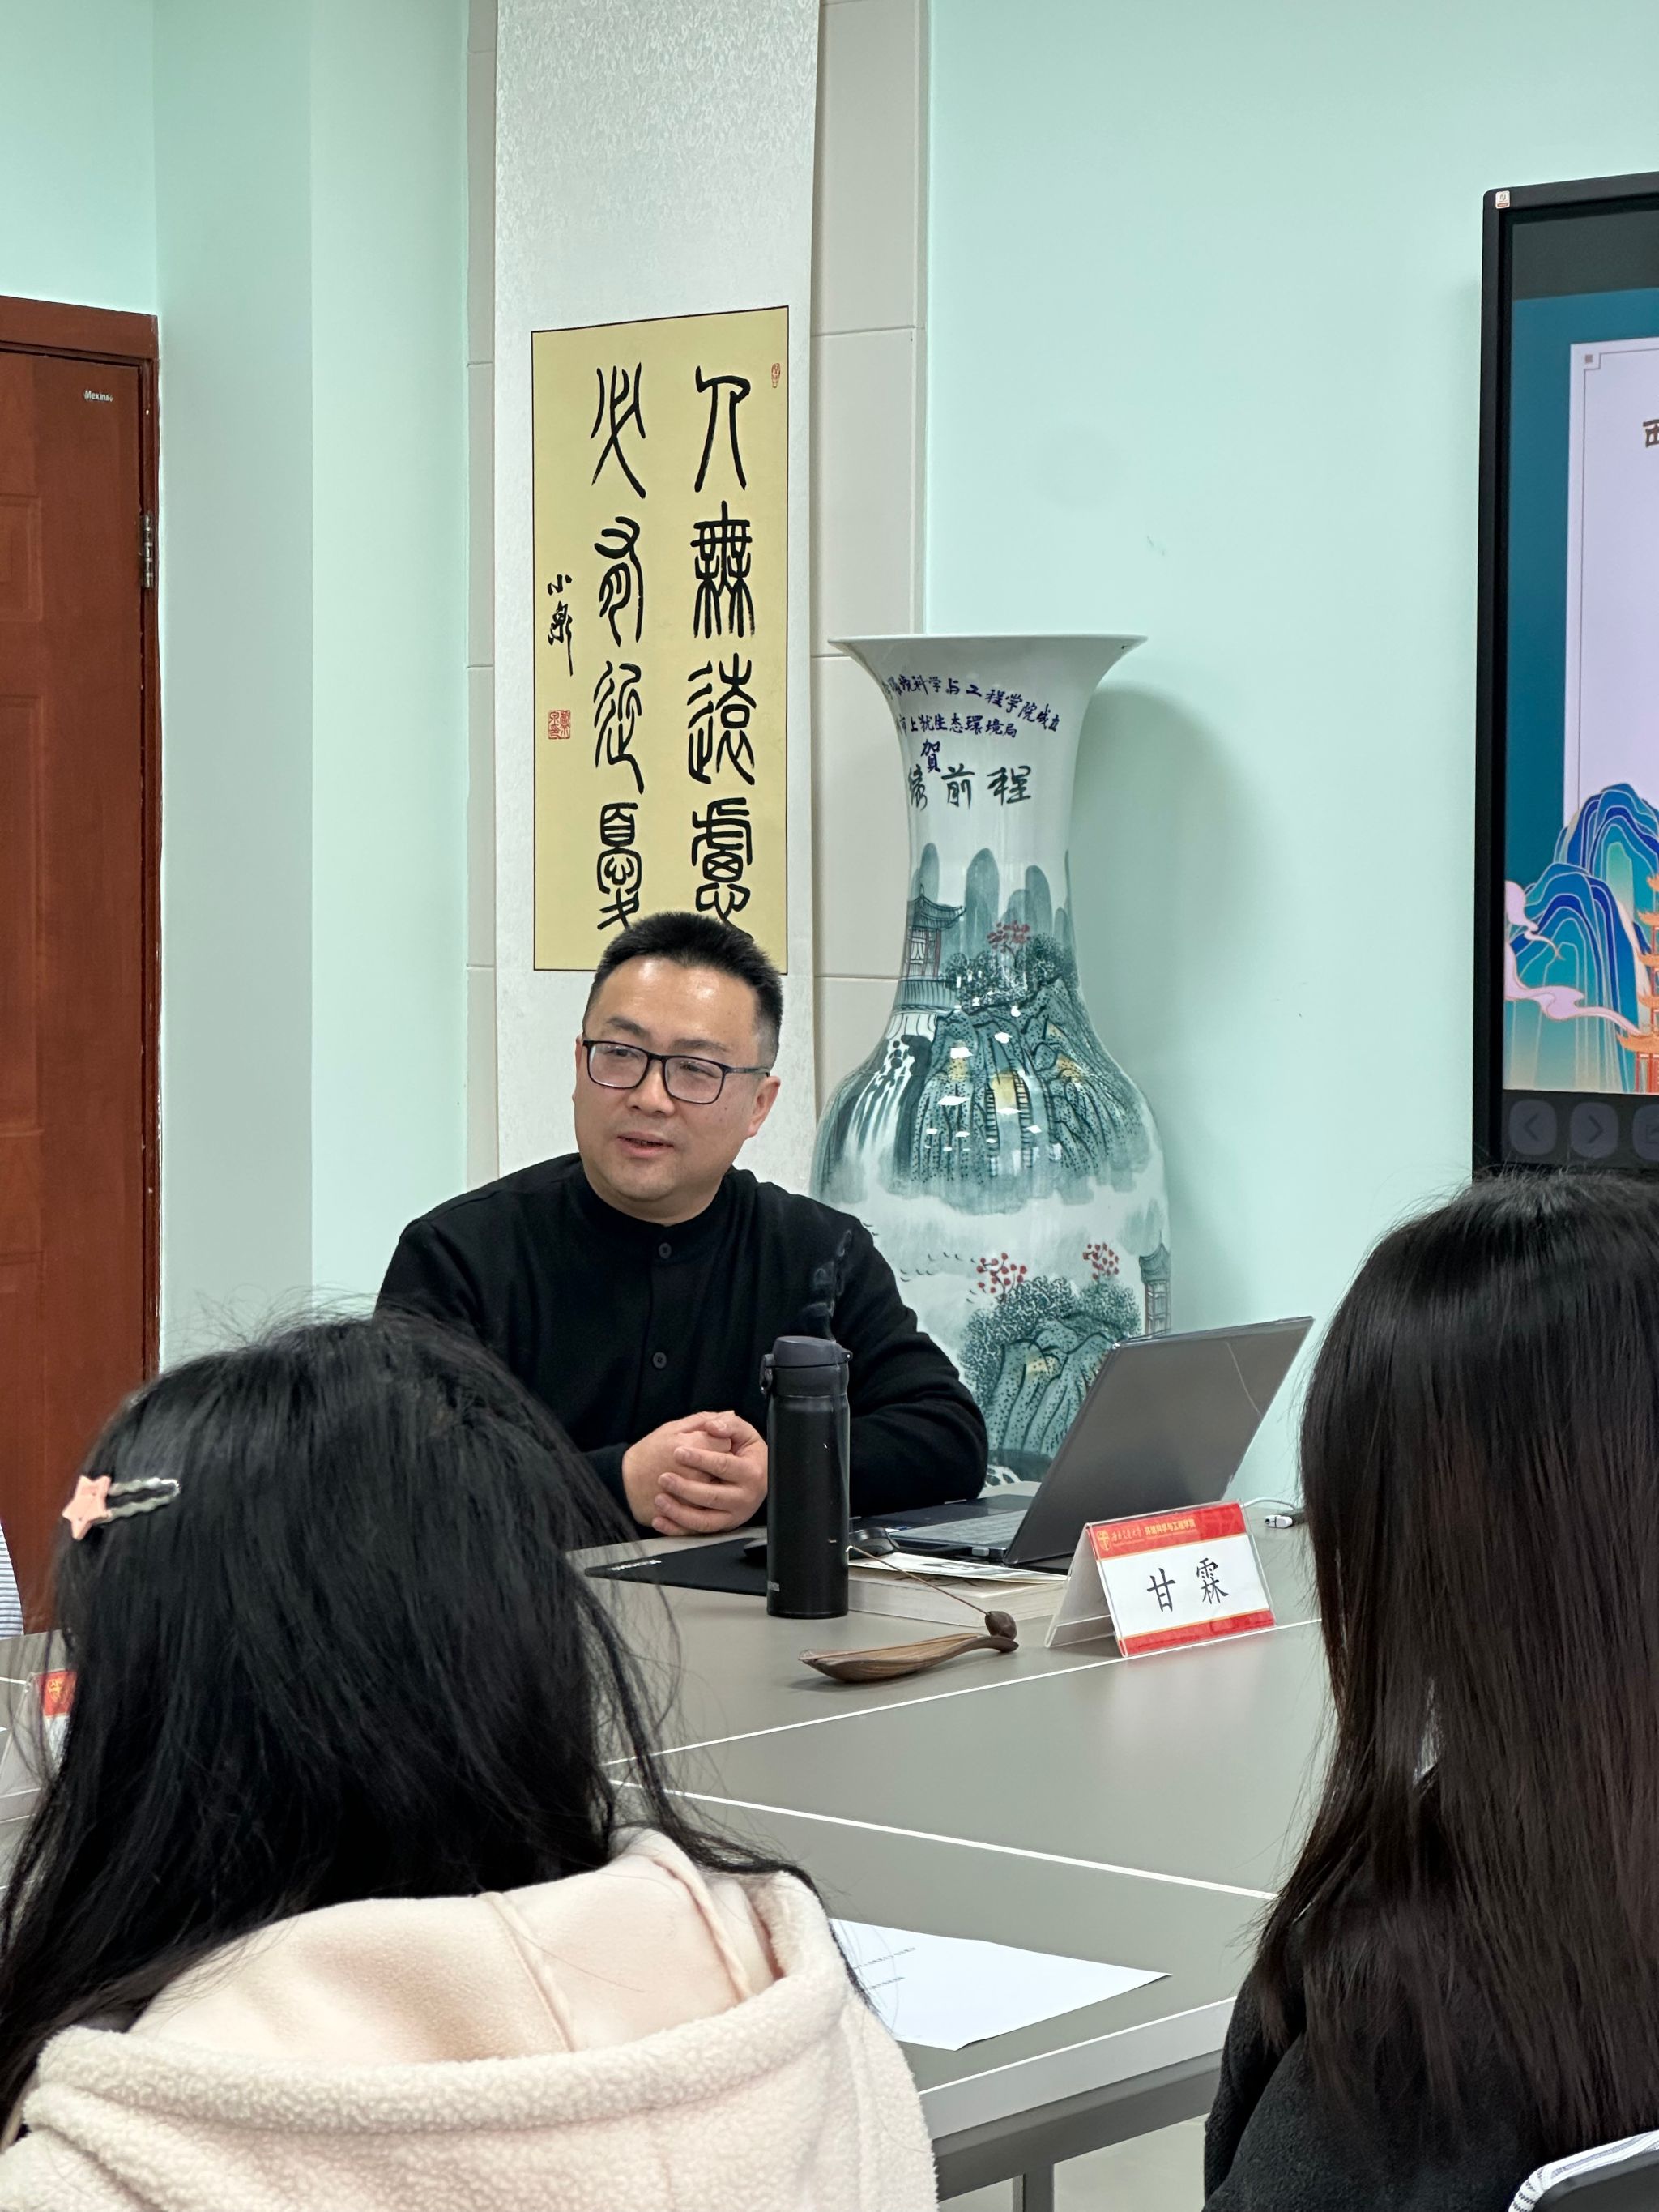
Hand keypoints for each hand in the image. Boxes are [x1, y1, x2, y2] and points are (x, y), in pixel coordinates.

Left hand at [622, 1412, 767, 1535]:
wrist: (753, 1476)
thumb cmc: (744, 1452)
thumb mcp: (743, 1432)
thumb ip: (729, 1424)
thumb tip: (713, 1426)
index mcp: (751, 1472)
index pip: (723, 1465)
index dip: (700, 1458)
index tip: (678, 1452)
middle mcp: (745, 1497)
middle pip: (713, 1496)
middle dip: (686, 1488)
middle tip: (664, 1478)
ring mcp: (733, 1515)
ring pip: (705, 1520)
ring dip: (679, 1512)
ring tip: (659, 1499)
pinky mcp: (722, 1526)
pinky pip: (698, 1533)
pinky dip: (676, 1529)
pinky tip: (660, 1520)